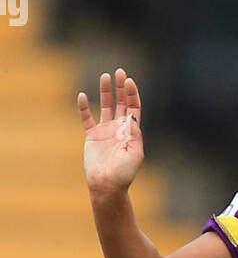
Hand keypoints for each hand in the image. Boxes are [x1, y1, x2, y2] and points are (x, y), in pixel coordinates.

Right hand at [78, 68, 143, 194]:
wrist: (107, 185)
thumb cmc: (124, 173)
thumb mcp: (135, 153)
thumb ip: (134, 134)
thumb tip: (131, 116)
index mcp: (131, 133)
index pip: (133, 108)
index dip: (132, 94)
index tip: (129, 81)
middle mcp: (119, 129)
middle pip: (120, 103)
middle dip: (121, 88)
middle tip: (119, 72)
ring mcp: (105, 131)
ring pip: (105, 106)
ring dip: (106, 92)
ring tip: (105, 76)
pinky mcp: (91, 136)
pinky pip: (86, 118)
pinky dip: (83, 107)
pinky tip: (82, 95)